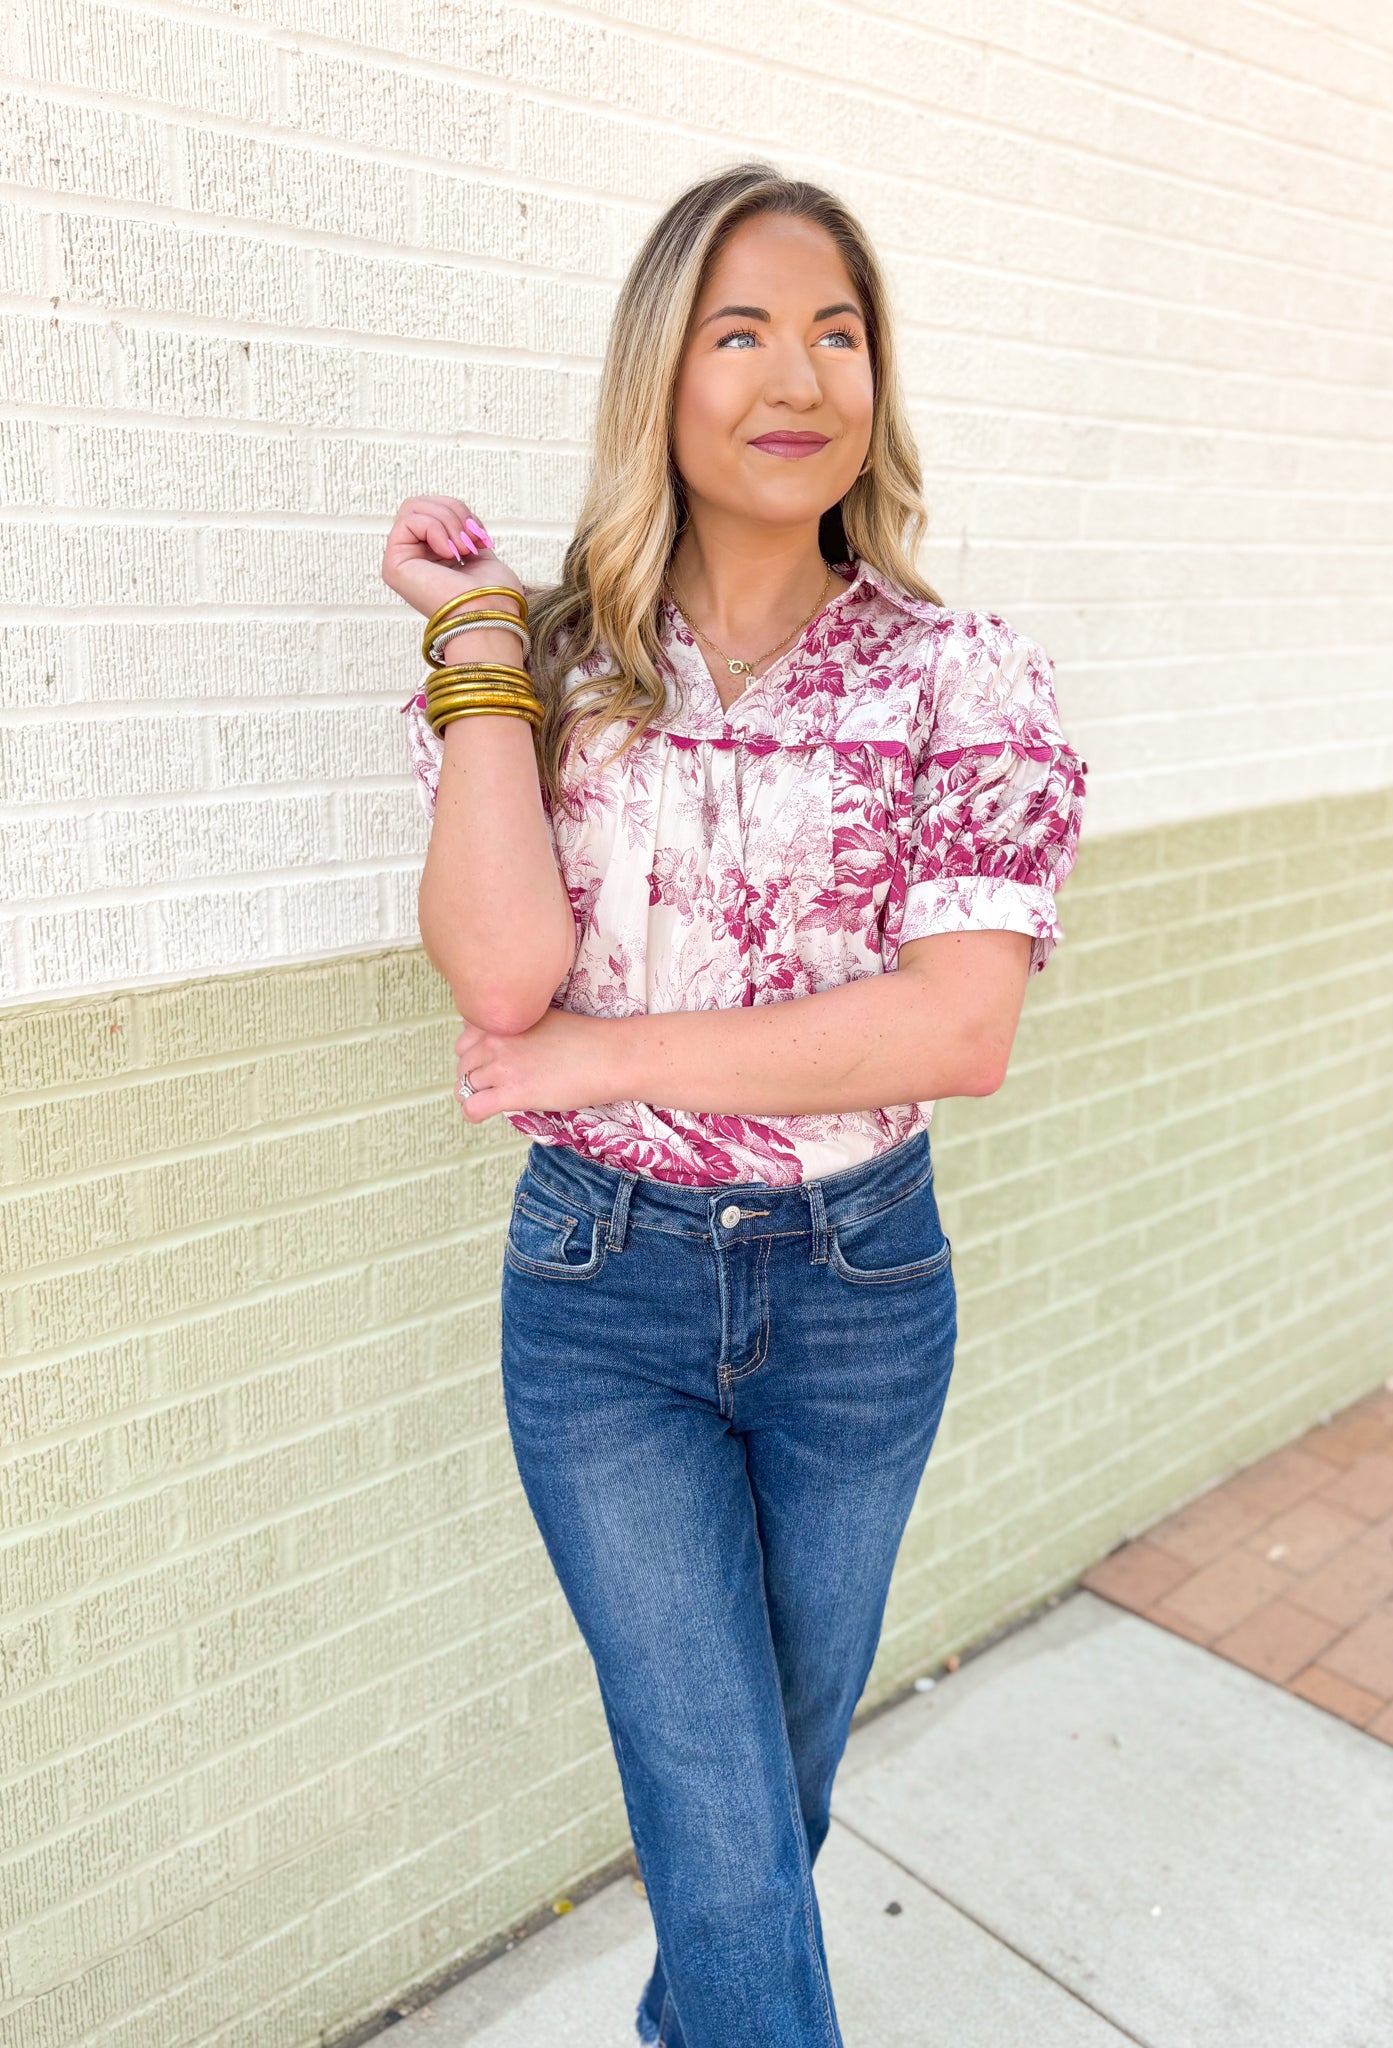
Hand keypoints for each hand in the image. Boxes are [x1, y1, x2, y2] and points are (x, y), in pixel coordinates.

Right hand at [380, 494, 525, 622]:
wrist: (492, 616)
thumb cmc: (494, 596)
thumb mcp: (480, 550)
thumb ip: (462, 530)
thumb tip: (459, 517)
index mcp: (430, 558)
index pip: (432, 510)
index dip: (459, 513)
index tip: (481, 539)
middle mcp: (412, 560)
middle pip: (419, 504)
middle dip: (453, 512)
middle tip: (470, 542)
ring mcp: (400, 563)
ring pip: (413, 508)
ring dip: (448, 521)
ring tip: (464, 550)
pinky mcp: (393, 565)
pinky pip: (409, 521)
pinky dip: (436, 529)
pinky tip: (450, 554)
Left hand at [453, 1008, 619, 1121]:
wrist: (609, 1056)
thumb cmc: (586, 1039)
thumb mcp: (544, 1017)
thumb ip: (518, 1024)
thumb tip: (502, 1039)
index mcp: (505, 1018)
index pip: (465, 1036)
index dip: (474, 1052)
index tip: (488, 1062)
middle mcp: (496, 1038)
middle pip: (463, 1063)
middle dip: (473, 1075)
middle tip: (493, 1084)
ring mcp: (501, 1066)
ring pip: (465, 1085)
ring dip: (475, 1094)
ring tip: (493, 1099)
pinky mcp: (511, 1093)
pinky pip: (472, 1107)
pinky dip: (473, 1113)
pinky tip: (483, 1114)